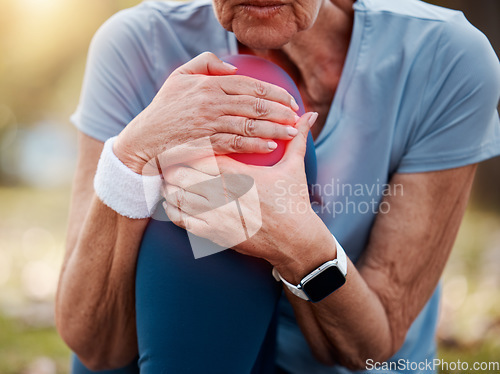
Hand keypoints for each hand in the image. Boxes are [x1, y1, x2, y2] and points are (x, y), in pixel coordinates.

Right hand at [113, 52, 299, 173]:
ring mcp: (210, 123)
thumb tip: (233, 68)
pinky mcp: (206, 144)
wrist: (145, 138)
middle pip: (255, 104)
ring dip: (274, 129)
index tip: (290, 100)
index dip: (275, 92)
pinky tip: (270, 147)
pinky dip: (255, 145)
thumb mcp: (180, 76)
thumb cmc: (164, 107)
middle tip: (296, 117)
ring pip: (250, 124)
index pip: (251, 85)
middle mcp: (212, 102)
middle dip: (280, 111)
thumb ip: (206, 63)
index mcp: (210, 83)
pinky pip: (237, 143)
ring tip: (291, 133)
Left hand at [162, 112, 332, 275]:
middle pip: (182, 173)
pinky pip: (180, 220)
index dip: (187, 147)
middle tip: (168, 159)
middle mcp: (225, 193)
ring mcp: (216, 215)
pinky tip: (174, 201)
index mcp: (240, 173)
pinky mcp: (213, 234)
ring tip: (168, 178)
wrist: (295, 240)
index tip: (181, 142)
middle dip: (173, 165)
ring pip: (177, 196)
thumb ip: (297, 138)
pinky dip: (173, 208)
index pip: (201, 154)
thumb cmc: (293, 201)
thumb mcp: (294, 168)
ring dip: (171, 186)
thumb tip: (309, 114)